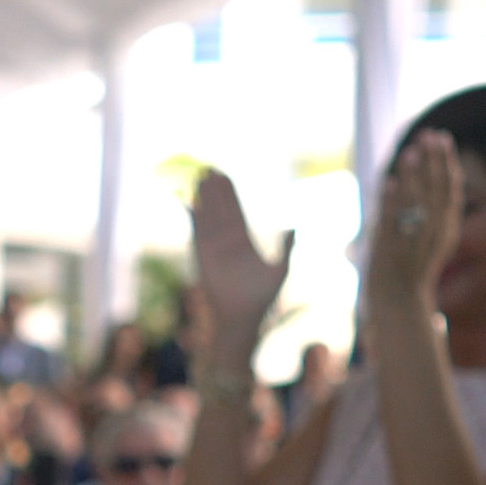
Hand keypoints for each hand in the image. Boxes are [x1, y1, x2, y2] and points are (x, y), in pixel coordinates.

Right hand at [189, 170, 291, 351]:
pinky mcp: (201, 255)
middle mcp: (226, 244)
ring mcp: (212, 249)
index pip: (234, 213)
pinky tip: (189, 200)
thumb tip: (295, 226)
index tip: (223, 175)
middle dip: (214, 190)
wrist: (241, 317)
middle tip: (209, 167)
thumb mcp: (281, 269)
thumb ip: (288, 247)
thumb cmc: (262, 298)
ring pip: (207, 217)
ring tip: (200, 176)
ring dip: (203, 197)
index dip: (228, 194)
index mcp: (244, 244)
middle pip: (219, 210)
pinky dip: (193, 216)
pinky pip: (196, 231)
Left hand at [368, 130, 462, 306]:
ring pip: (417, 203)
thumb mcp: (424, 239)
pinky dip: (392, 201)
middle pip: (437, 191)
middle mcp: (434, 234)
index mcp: (446, 230)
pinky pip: (393, 221)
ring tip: (411, 151)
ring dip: (414, 176)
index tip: (442, 138)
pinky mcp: (392, 251)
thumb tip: (400, 179)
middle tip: (429, 134)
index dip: (447, 162)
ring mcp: (414, 242)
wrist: (401, 305)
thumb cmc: (410, 272)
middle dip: (434, 161)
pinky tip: (390, 180)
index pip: (451, 189)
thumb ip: (417, 210)